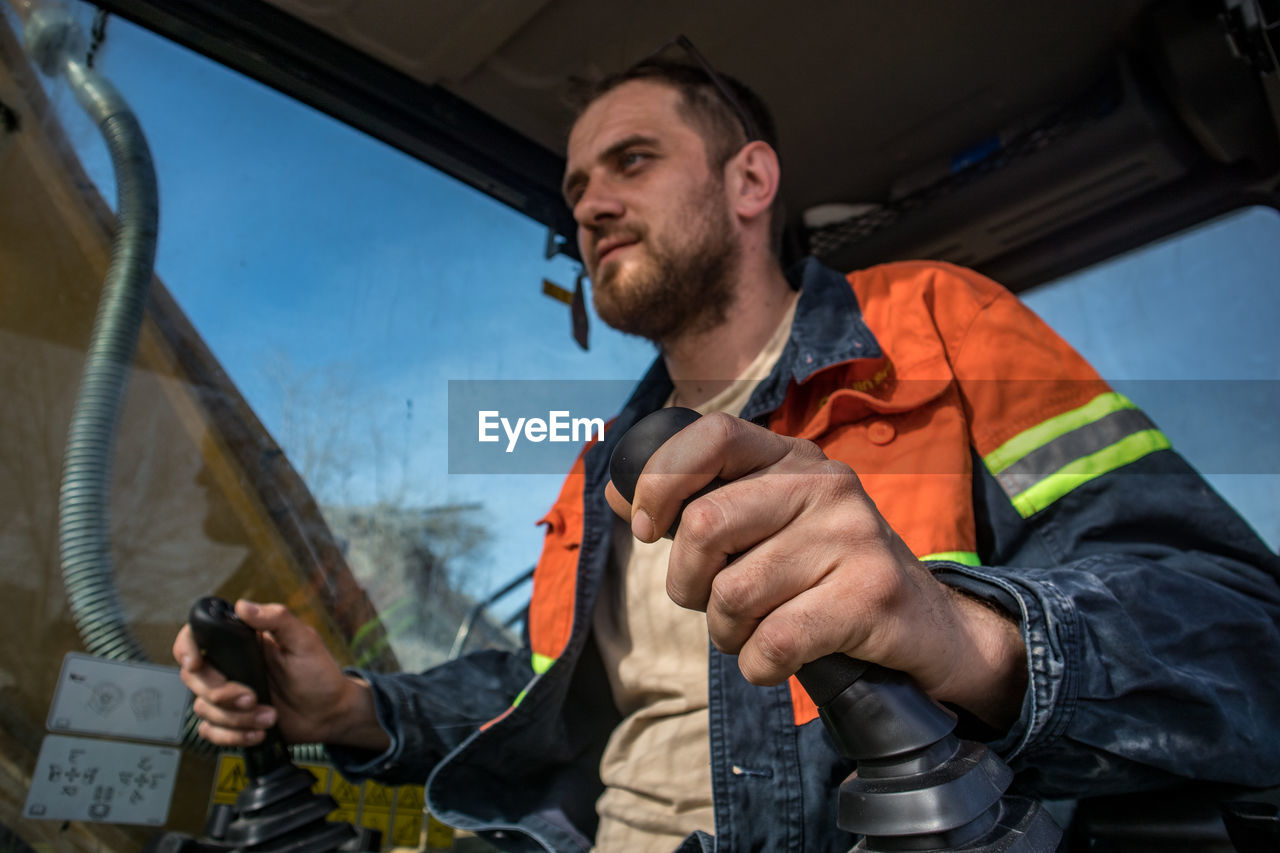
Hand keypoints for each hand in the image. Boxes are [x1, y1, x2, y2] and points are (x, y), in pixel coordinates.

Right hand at [174, 600, 387, 750]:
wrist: (330, 713)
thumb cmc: (320, 673)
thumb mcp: (304, 641)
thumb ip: (277, 619)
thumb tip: (243, 606)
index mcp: (241, 642)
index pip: (197, 636)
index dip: (186, 648)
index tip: (195, 663)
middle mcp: (229, 666)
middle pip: (194, 678)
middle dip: (220, 693)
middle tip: (252, 698)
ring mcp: (228, 695)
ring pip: (204, 708)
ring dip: (236, 718)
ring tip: (270, 716)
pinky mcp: (232, 720)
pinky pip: (211, 731)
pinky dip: (233, 736)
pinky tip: (259, 732)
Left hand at [604, 412, 1026, 728]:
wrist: (928, 627)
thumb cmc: (825, 576)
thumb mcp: (770, 524)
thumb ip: (702, 504)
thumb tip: (617, 495)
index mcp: (793, 457)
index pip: (712, 434)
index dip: (661, 481)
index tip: (647, 529)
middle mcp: (826, 483)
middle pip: (706, 524)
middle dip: (687, 583)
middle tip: (709, 602)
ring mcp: (853, 535)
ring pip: (734, 593)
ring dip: (727, 633)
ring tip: (754, 632)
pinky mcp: (870, 594)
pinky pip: (774, 640)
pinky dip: (758, 665)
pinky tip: (777, 660)